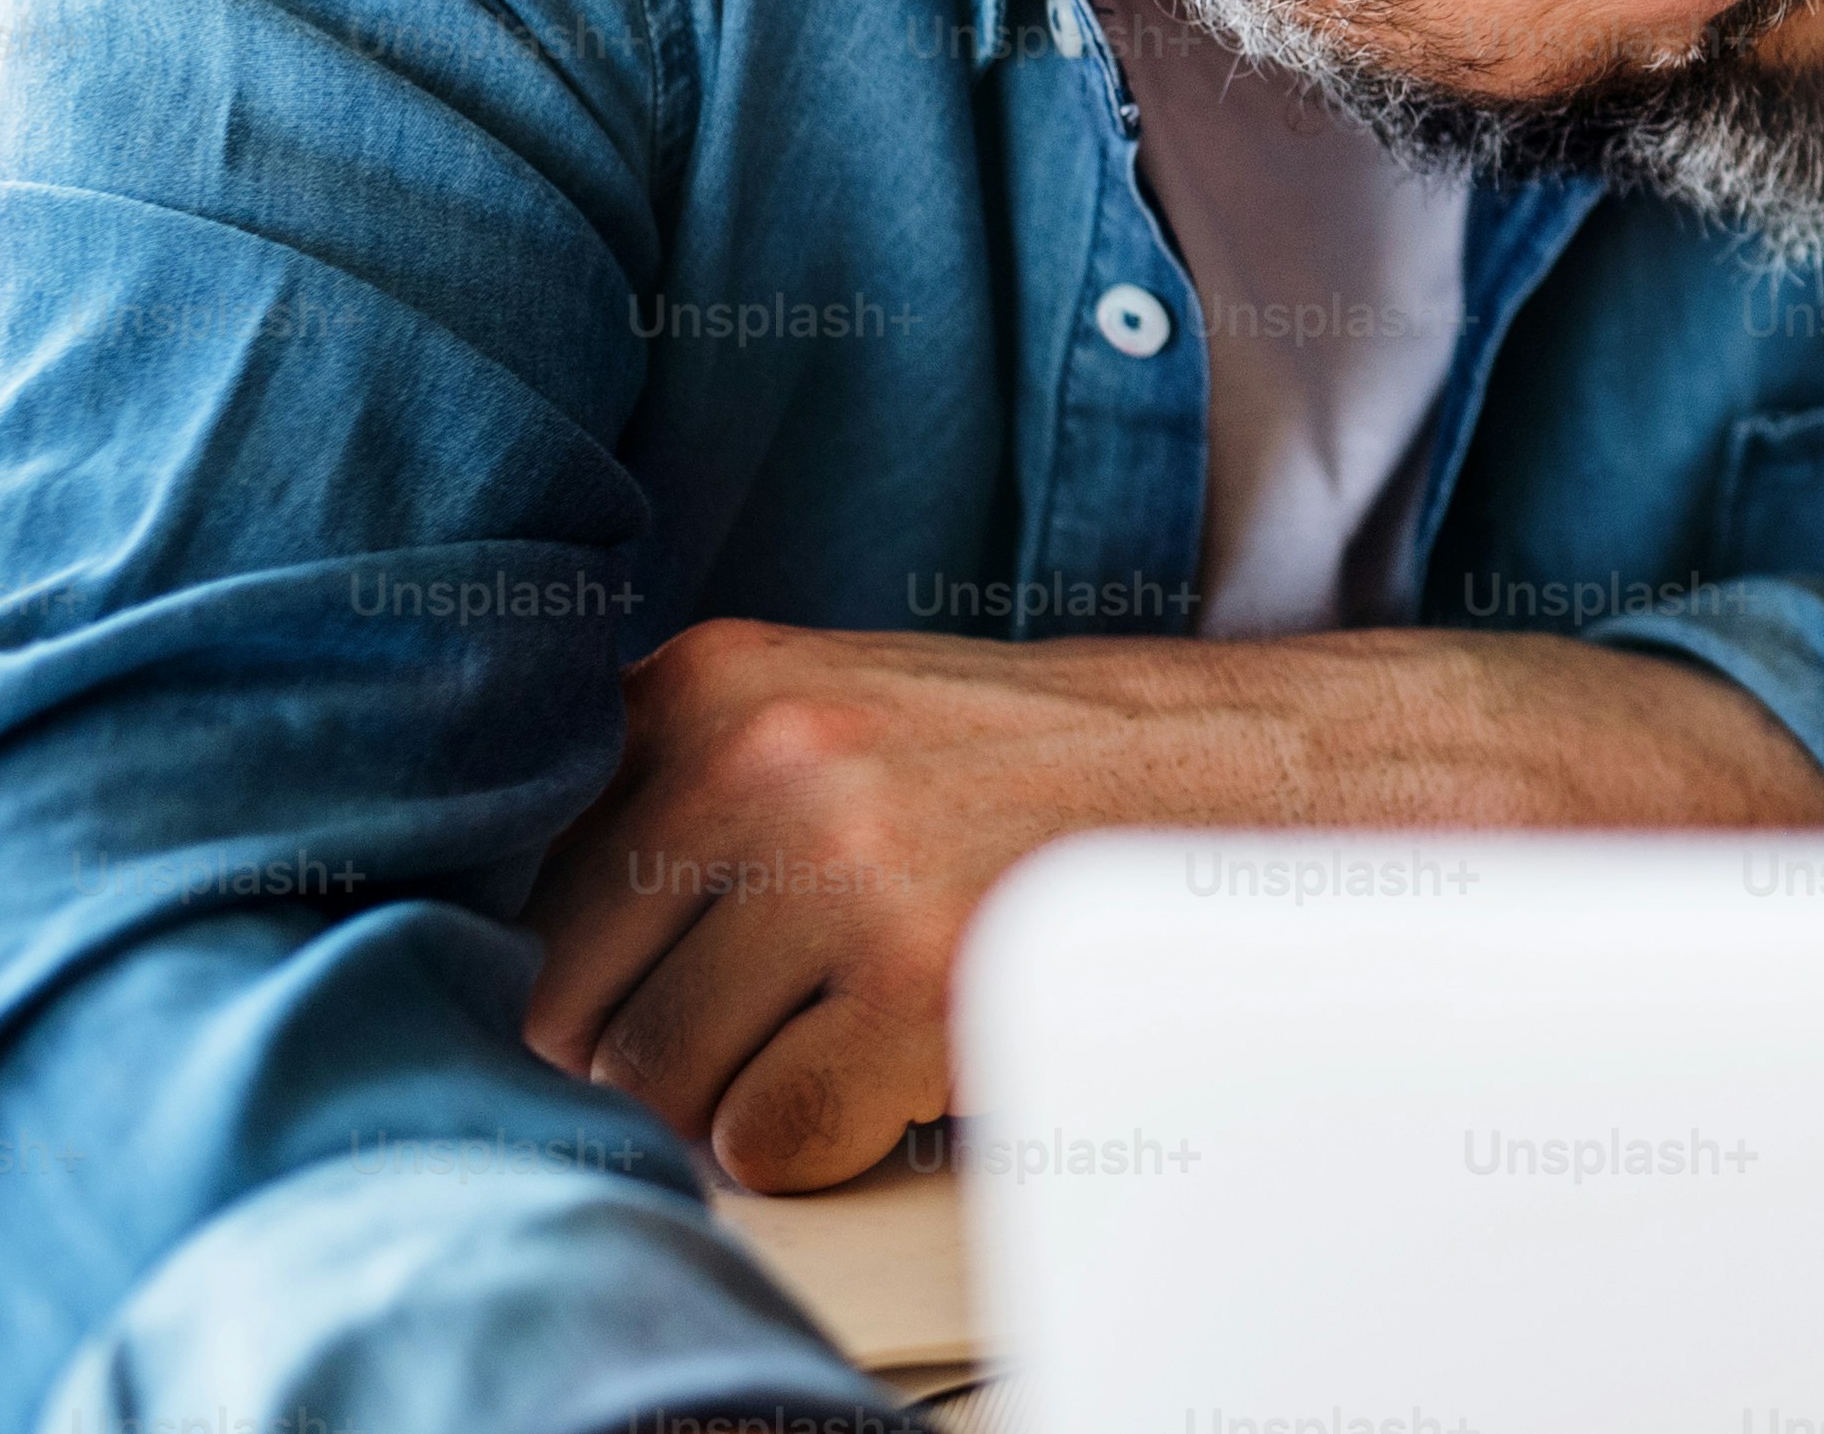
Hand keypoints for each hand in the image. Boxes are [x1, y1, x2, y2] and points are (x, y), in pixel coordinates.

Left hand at [522, 620, 1823, 1189]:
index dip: (598, 965)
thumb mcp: (851, 719)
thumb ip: (690, 800)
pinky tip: (920, 1064)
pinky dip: (835, 1141)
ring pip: (662, 1086)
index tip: (677, 974)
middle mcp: (760, 753)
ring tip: (874, 1027)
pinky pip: (769, 1144)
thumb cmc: (1063, 776)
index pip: (528, 883)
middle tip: (802, 1014)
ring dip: (755, 1097)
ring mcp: (836, 863)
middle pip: (575, 1001)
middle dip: (667, 1045)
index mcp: (721, 678)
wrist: (1295, 784)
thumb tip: (530, 976)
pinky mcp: (910, 981)